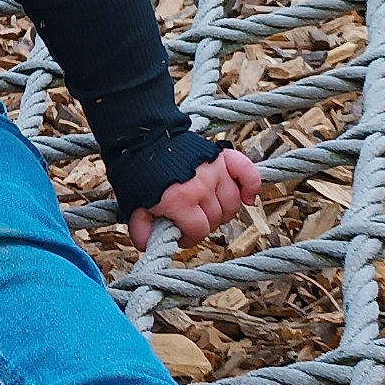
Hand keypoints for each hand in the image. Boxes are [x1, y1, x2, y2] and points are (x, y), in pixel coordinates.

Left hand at [128, 147, 260, 250]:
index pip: (199, 231)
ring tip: (206, 208)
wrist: (144, 138)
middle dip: (203, 224)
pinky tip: (247, 198)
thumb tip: (147, 245)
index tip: (180, 235)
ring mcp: (215, 170)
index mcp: (180, 200)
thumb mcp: (133, 202)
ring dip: (222, 210)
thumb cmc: (138, 172)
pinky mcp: (222, 157)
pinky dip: (251, 186)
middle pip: (216, 218)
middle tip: (189, 220)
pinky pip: (248, 174)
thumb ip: (140, 226)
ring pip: (232, 202)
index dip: (189, 238)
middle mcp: (201, 186)